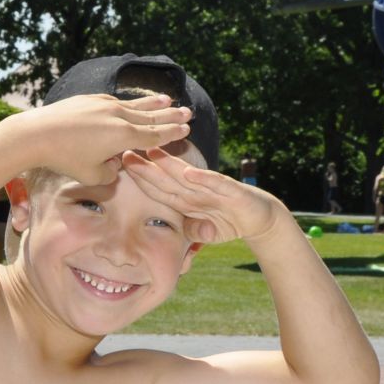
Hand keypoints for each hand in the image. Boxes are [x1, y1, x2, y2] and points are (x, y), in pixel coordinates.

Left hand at [22, 94, 191, 188]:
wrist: (37, 133)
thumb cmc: (64, 158)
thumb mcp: (92, 175)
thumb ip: (111, 172)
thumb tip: (117, 162)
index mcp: (123, 137)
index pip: (154, 135)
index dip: (171, 133)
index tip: (186, 129)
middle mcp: (119, 117)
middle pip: (150, 116)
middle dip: (170, 115)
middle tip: (188, 112)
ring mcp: (105, 105)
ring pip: (135, 105)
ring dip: (153, 104)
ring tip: (168, 100)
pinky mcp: (91, 99)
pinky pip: (118, 101)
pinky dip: (131, 102)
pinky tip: (134, 103)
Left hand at [119, 148, 283, 243]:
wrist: (262, 219)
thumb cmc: (231, 222)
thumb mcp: (206, 232)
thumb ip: (192, 230)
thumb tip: (181, 231)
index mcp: (187, 199)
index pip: (159, 189)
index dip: (141, 179)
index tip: (121, 169)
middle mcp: (197, 191)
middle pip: (167, 178)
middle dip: (146, 167)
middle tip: (125, 152)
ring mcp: (214, 189)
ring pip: (187, 176)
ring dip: (169, 165)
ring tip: (152, 152)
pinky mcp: (231, 191)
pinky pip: (215, 184)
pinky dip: (202, 178)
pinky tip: (189, 172)